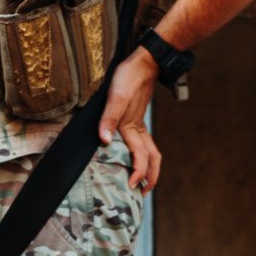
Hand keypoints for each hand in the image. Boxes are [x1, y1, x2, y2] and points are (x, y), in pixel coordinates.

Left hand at [98, 48, 161, 191]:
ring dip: (150, 168)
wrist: (144, 63)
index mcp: (132, 128)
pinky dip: (145, 155)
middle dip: (149, 178)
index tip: (132, 187)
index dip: (137, 174)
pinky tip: (136, 155)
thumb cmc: (129, 77)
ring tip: (143, 180)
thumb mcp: (115, 97)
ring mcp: (140, 124)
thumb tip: (104, 141)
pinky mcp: (138, 118)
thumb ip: (109, 119)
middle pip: (151, 159)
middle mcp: (138, 129)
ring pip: (151, 152)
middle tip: (142, 193)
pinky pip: (145, 143)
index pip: (140, 158)